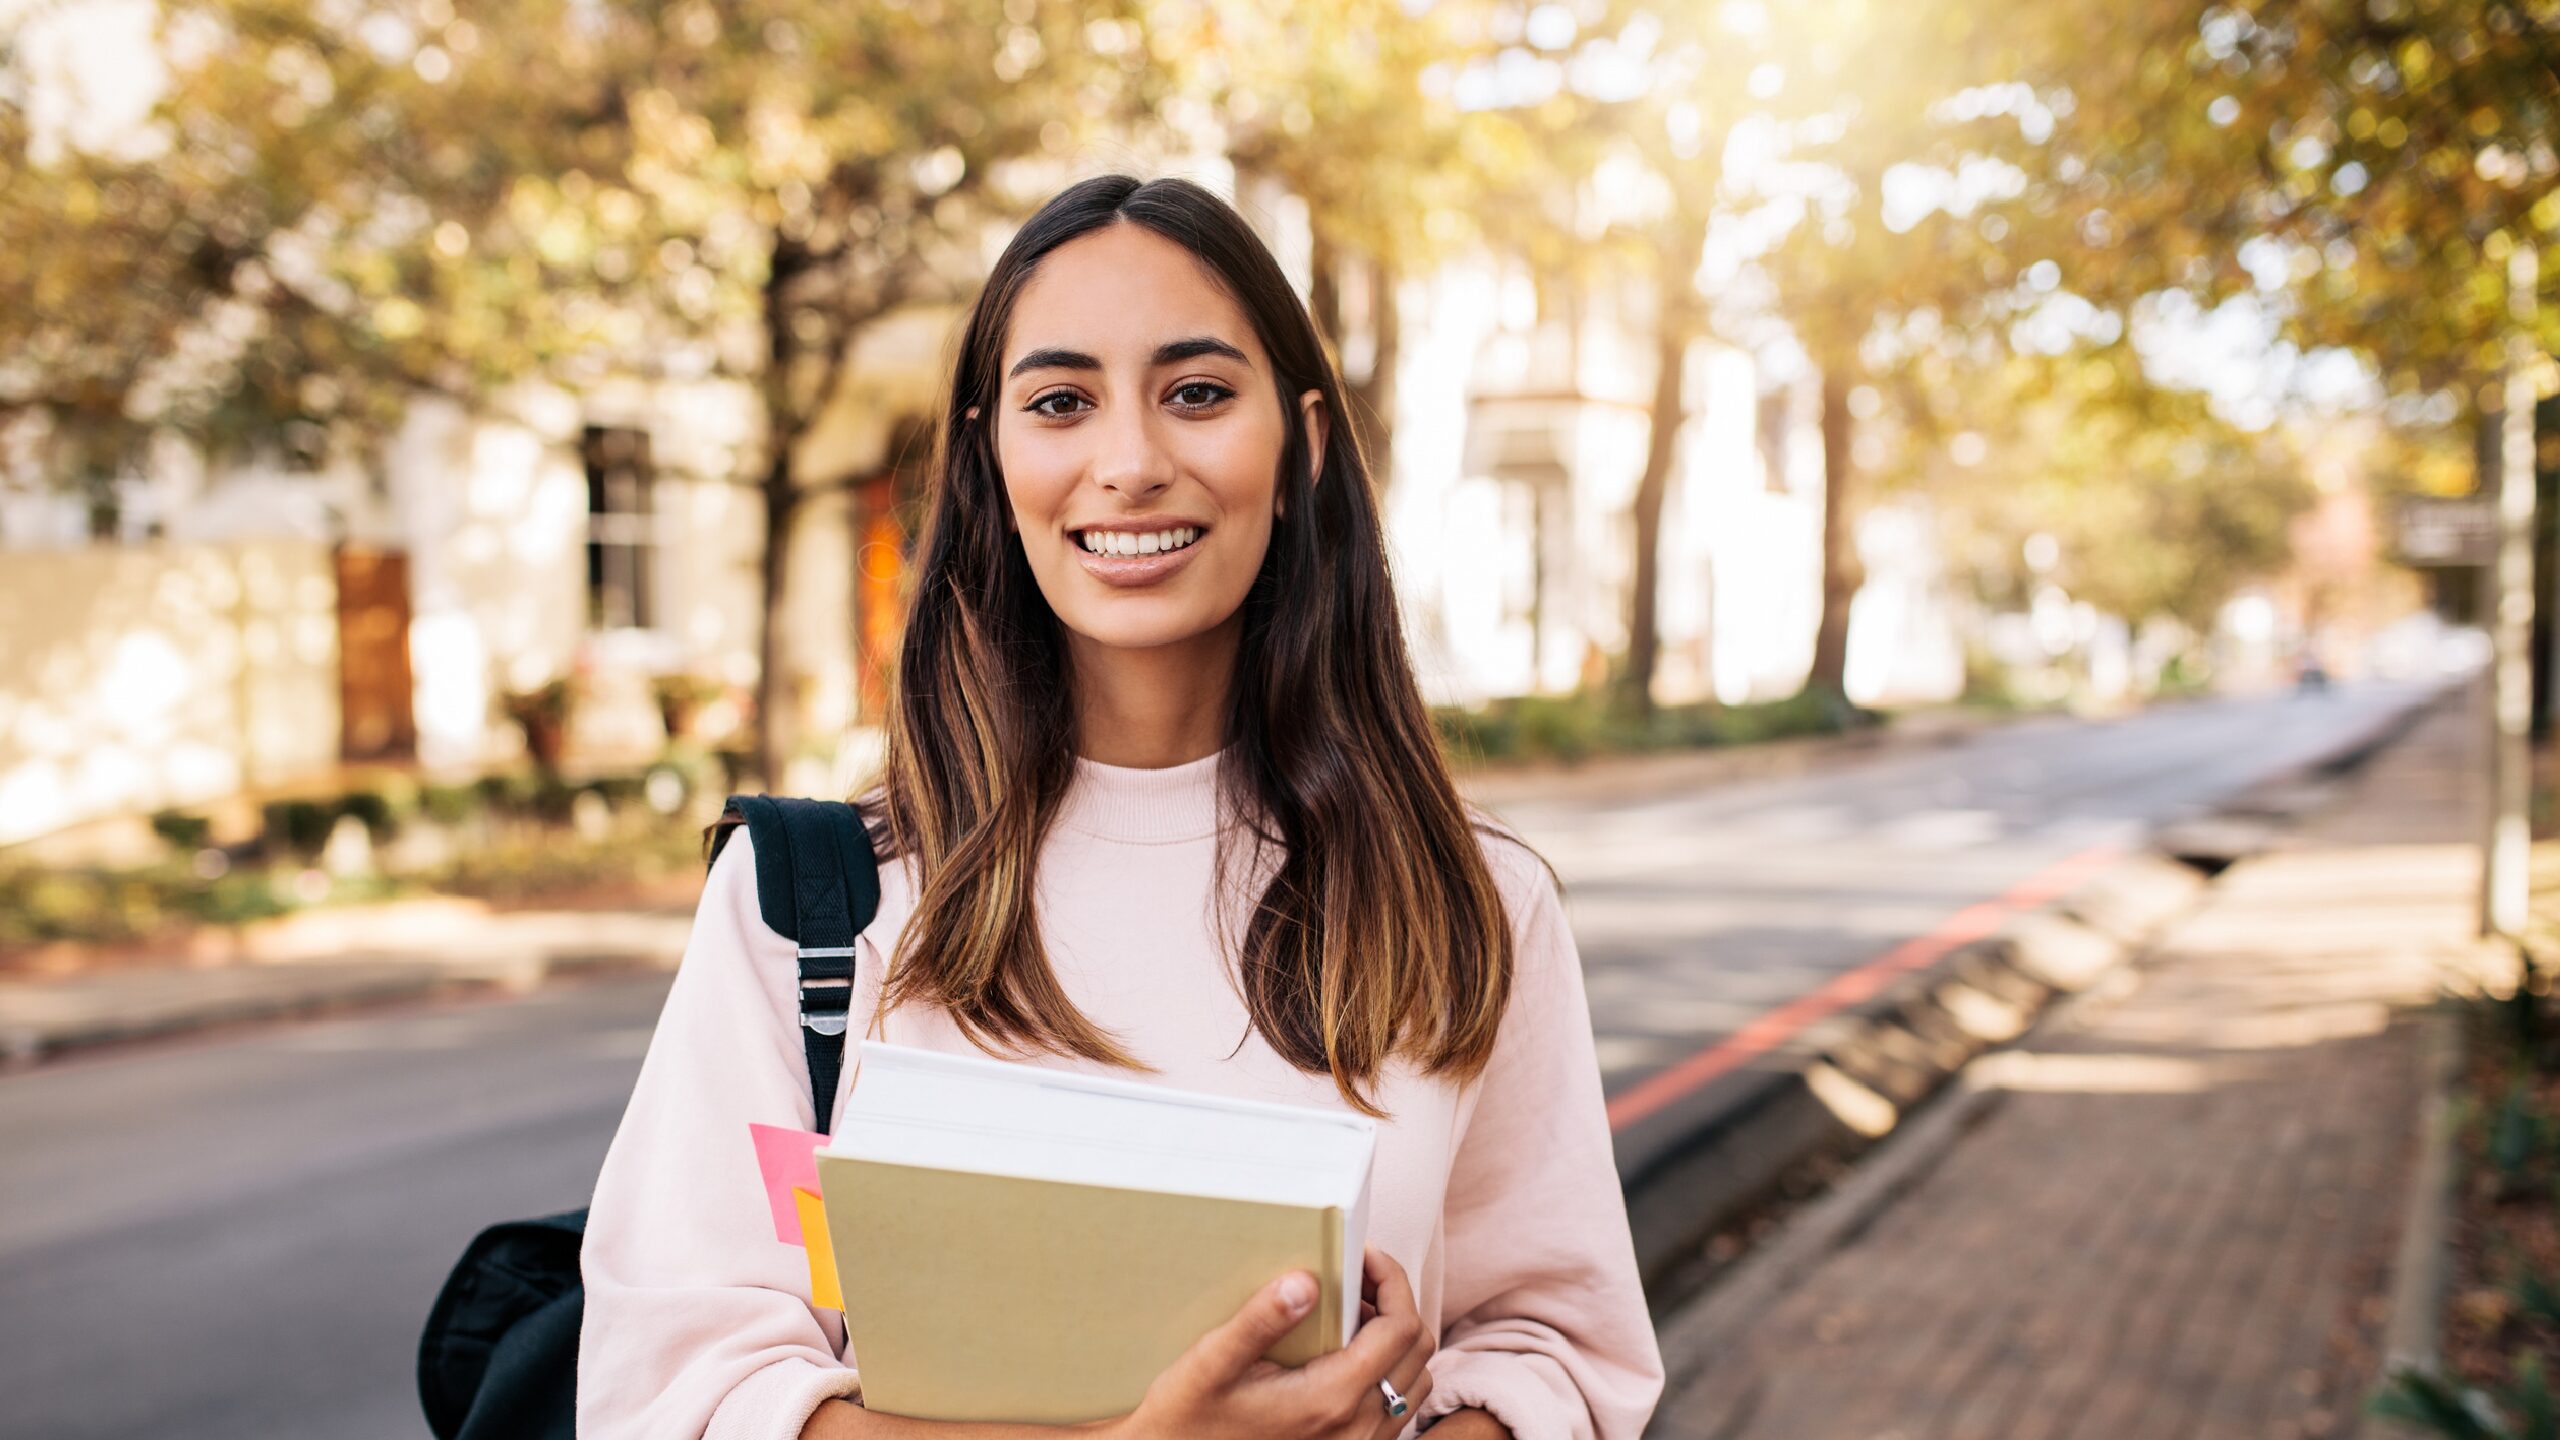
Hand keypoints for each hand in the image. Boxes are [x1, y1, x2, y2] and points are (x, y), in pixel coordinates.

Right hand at [1104, 1246, 1436, 1439]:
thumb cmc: (1187, 1421)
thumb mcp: (1211, 1364)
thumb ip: (1260, 1321)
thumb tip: (1306, 1281)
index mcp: (1331, 1398)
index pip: (1400, 1326)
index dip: (1391, 1278)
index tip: (1361, 1253)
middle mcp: (1358, 1427)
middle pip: (1418, 1349)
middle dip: (1396, 1301)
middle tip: (1354, 1274)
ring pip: (1415, 1380)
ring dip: (1396, 1338)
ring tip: (1350, 1311)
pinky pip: (1397, 1408)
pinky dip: (1389, 1372)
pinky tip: (1344, 1354)